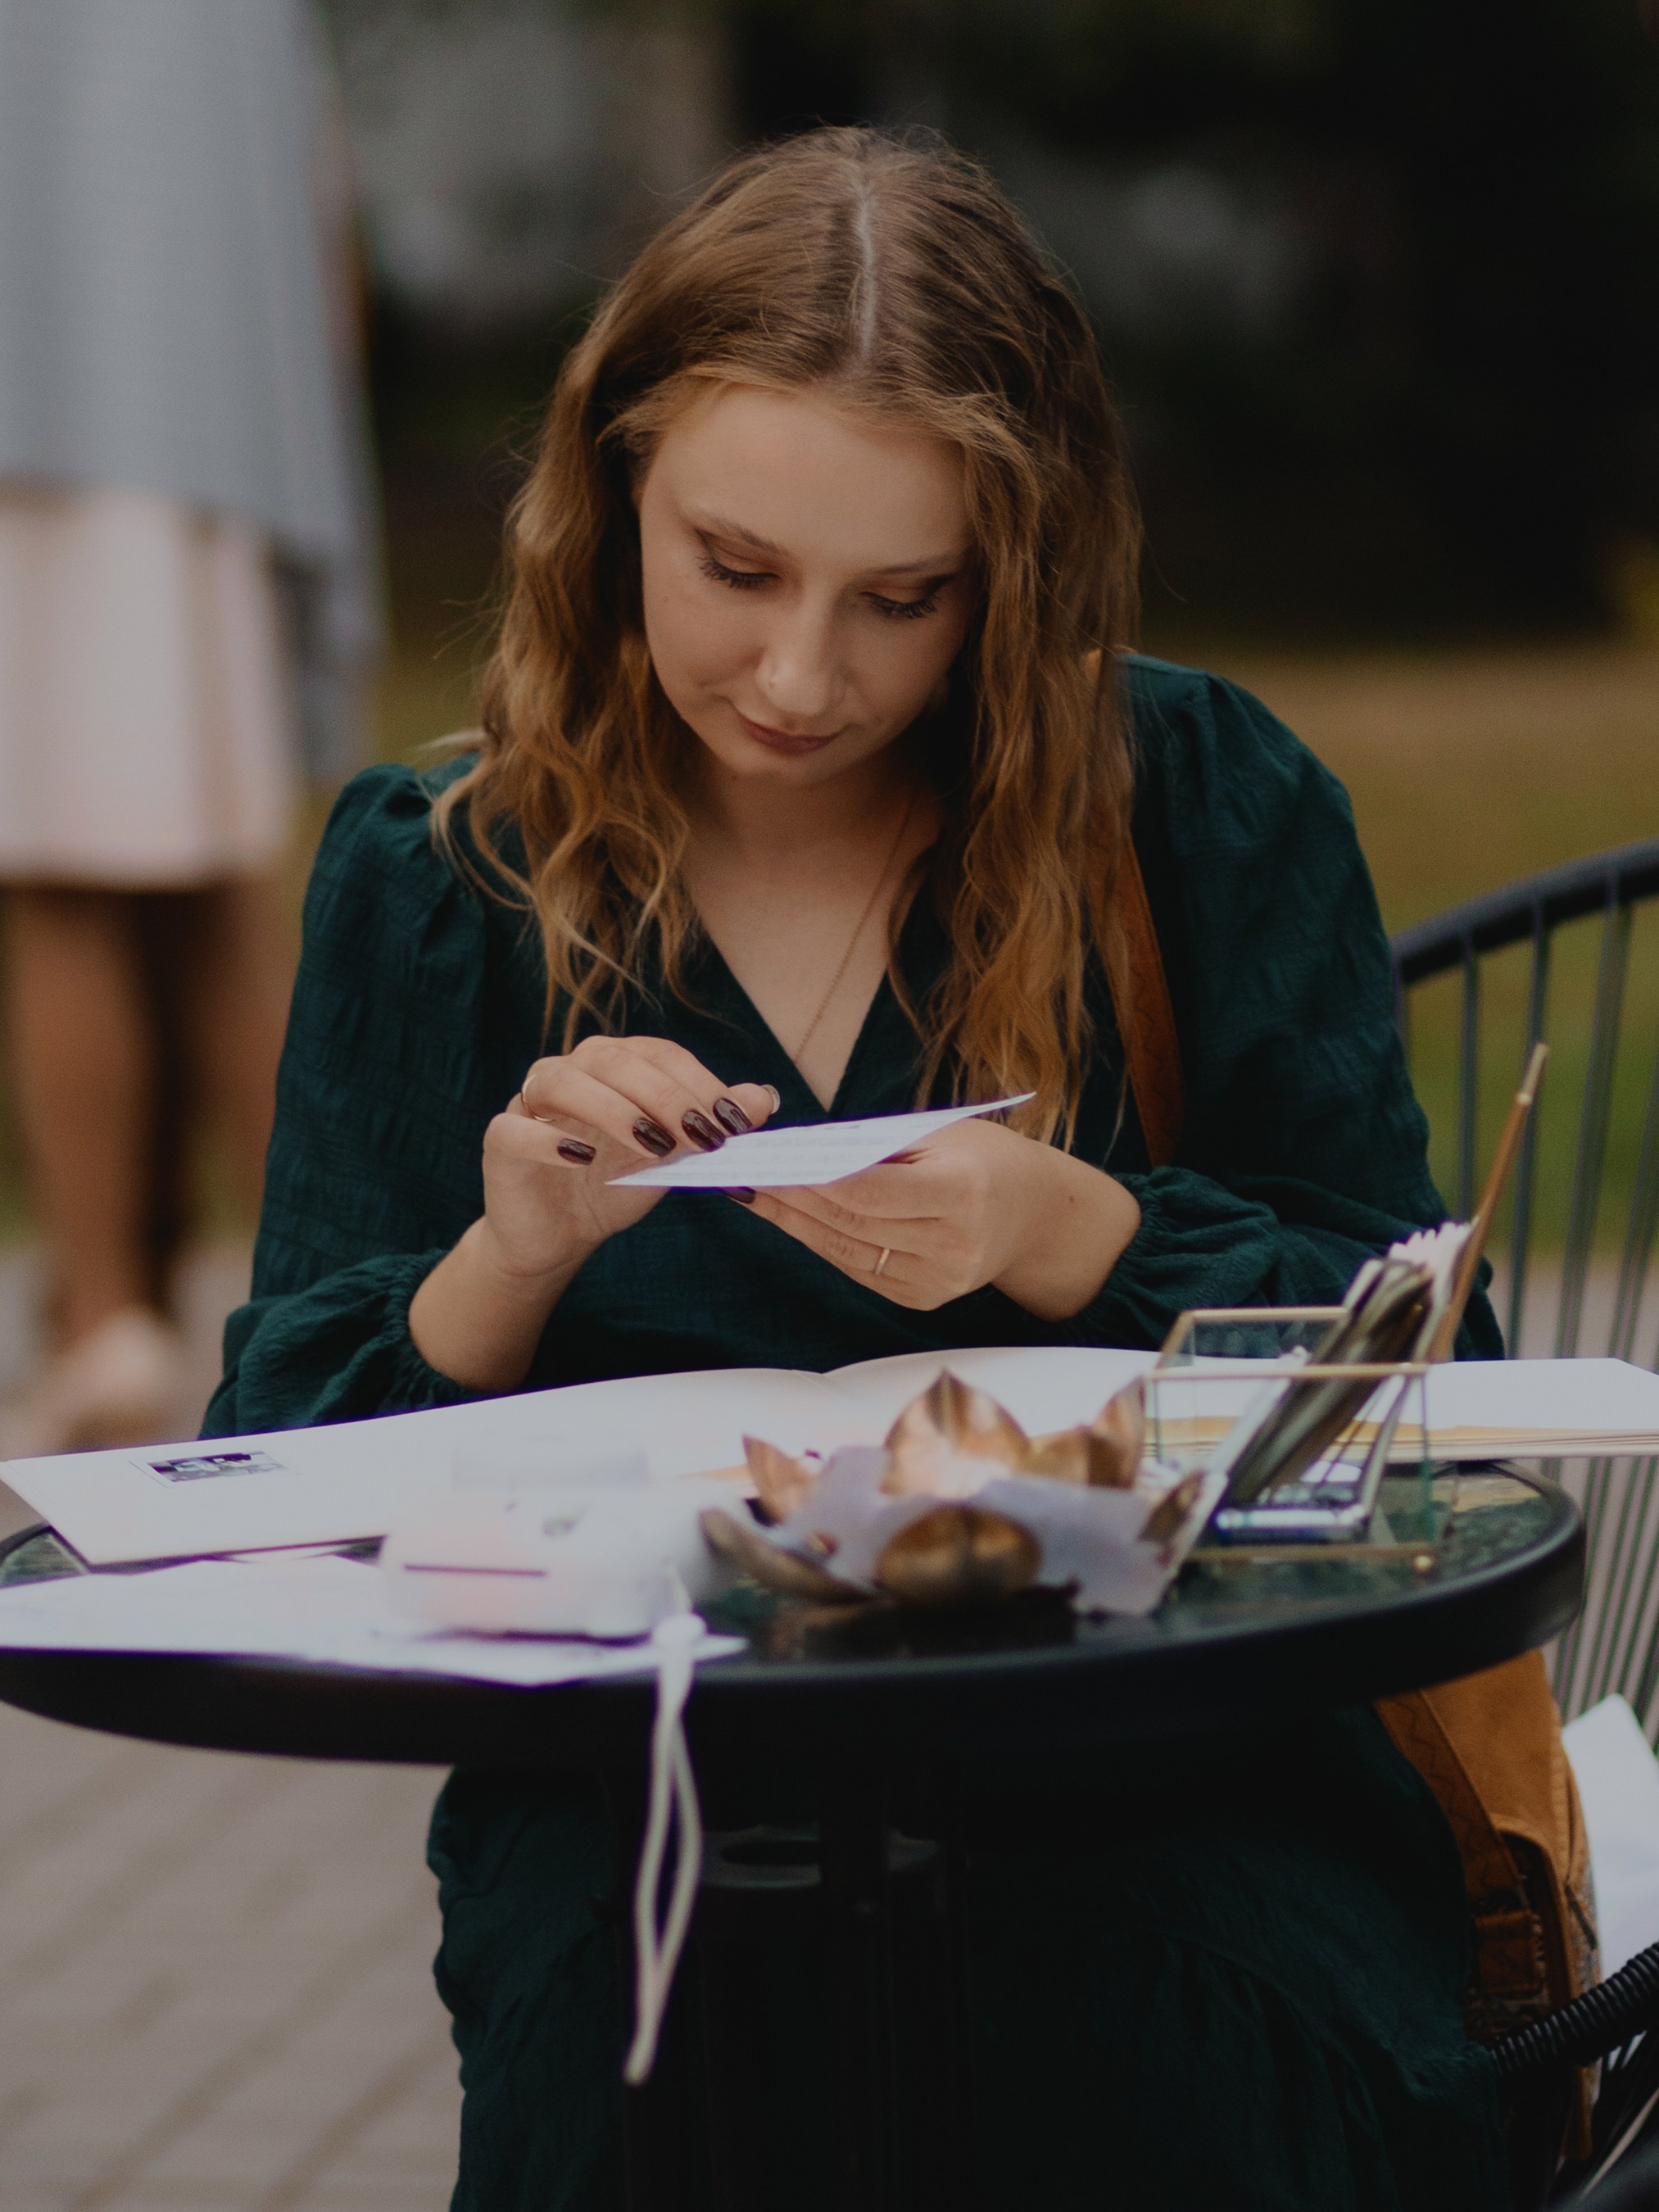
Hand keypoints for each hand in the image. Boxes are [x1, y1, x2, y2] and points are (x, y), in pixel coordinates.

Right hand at [486, 1036, 776, 1279]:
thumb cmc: (615, 1183)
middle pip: (614, 1060)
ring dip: (612, 1109)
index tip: (734, 1122)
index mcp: (615, 1065)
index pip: (659, 1054)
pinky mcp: (500, 1142)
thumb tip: (765, 1097)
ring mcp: (529, 1103)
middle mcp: (571, 1071)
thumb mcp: (673, 1156)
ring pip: (562, 1082)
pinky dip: (545, 1140)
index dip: (698, 1082)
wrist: (559, 1235)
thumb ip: (711, 1124)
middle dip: (665, 1096)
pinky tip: (582, 1159)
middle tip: (703, 1135)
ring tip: (653, 1147)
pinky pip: (513, 1129)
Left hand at [735, 1117, 1140, 1319]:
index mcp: (962, 1194)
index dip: (813, 1180)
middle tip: (744, 1172)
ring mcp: (938, 1281)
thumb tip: (802, 1152)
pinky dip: (819, 1242)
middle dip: (792, 1198)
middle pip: (851, 1223)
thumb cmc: (986, 1159)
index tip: (768, 1160)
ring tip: (754, 1193)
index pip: (871, 1192)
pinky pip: (858, 1269)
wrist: (1038, 1216)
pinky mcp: (923, 1299)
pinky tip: (789, 1218)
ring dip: (794, 1223)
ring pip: (846, 1251)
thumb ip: (879, 1149)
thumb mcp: (943, 1136)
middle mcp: (952, 1245)